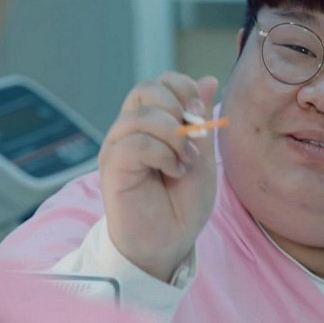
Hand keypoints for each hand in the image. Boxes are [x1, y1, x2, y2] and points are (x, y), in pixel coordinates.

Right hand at [99, 72, 219, 281]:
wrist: (170, 243)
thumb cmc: (183, 204)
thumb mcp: (202, 155)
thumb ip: (201, 120)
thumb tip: (209, 79)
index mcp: (151, 123)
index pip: (160, 83)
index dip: (183, 88)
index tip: (201, 114)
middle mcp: (130, 130)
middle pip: (145, 89)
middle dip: (178, 107)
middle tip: (195, 138)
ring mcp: (118, 147)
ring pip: (141, 115)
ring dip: (174, 136)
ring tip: (186, 162)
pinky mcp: (113, 168)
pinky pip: (135, 143)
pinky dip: (162, 153)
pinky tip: (173, 171)